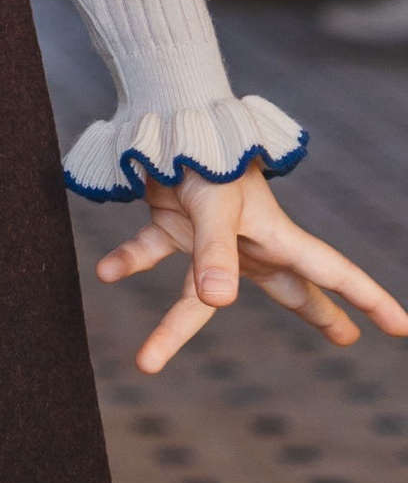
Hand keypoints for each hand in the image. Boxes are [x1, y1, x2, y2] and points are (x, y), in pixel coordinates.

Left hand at [95, 166, 407, 374]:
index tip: (402, 328)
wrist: (165, 119)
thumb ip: (216, 255)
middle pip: (288, 287)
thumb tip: (219, 304)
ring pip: (197, 294)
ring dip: (172, 328)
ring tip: (147, 363)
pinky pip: (149, 252)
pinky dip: (128, 261)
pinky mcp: (169, 224)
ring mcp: (207, 238)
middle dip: (317, 312)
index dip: (369, 300)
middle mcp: (246, 243)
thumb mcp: (215, 209)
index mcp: (275, 237)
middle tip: (346, 336)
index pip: (333, 273)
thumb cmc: (202, 159)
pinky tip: (105, 272)